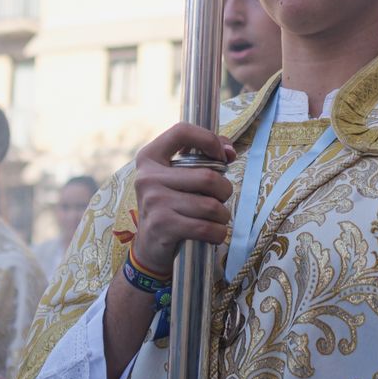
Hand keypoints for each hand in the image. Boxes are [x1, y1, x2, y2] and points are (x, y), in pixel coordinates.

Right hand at [130, 124, 236, 274]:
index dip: (209, 139)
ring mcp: (154, 202)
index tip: (221, 157)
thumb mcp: (178, 177)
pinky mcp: (162, 226)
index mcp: (149, 157)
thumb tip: (230, 151)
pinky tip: (214, 233)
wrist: (149, 247)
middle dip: (224, 191)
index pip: (182, 131)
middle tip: (220, 199)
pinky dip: (218, 233)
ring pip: (211, 205)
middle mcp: (147, 177)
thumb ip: (203, 158)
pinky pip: (206, 228)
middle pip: (208, 176)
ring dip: (223, 216)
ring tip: (216, 219)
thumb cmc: (171, 205)